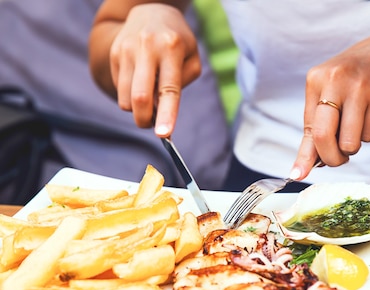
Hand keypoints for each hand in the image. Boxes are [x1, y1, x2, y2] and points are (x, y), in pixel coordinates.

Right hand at [108, 4, 200, 135]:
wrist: (150, 11)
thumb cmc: (177, 42)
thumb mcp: (192, 57)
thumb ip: (183, 82)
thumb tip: (163, 111)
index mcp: (171, 48)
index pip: (169, 89)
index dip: (167, 114)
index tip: (164, 134)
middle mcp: (146, 48)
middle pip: (140, 97)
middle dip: (145, 120)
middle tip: (152, 126)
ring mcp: (126, 50)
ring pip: (125, 98)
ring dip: (136, 109)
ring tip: (149, 98)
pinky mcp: (114, 54)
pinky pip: (119, 88)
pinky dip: (130, 95)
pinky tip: (140, 81)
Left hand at [290, 31, 369, 179]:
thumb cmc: (353, 78)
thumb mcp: (328, 93)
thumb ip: (315, 128)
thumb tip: (301, 169)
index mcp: (316, 80)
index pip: (307, 128)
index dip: (305, 156)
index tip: (298, 175)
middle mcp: (335, 81)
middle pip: (323, 136)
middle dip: (331, 158)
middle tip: (337, 159)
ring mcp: (359, 87)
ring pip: (350, 142)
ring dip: (352, 147)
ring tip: (355, 131)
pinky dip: (368, 135)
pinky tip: (369, 118)